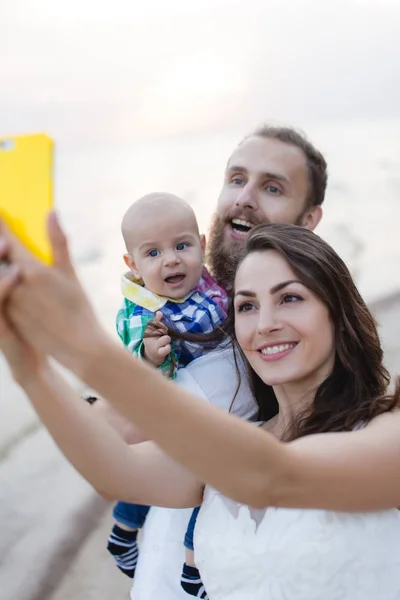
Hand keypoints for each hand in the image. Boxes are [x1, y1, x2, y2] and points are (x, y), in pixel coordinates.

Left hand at [0, 213, 106, 376]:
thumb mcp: (69, 273)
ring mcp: (9, 301)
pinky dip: (2, 284)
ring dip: (1, 267)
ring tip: (7, 262)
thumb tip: (51, 213)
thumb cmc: (78, 307)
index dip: (1, 225)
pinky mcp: (8, 316)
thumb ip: (58, 242)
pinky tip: (8, 282)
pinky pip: (0, 295)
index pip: (8, 240)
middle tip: (2, 240)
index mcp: (32, 269)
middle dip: (0, 247)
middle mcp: (15, 284)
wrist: (77, 345)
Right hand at [143, 311, 171, 366]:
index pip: (156, 324)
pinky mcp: (159, 353)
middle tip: (163, 336)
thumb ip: (157, 321)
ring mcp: (154, 346)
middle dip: (165, 332)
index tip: (163, 329)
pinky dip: (168, 348)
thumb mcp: (153, 331)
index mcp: (147, 331)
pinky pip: (168, 348)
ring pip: (167, 338)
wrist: (151, 356)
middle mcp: (149, 338)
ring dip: (167, 340)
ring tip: (164, 343)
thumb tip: (159, 312)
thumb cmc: (154, 341)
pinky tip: (165, 348)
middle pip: (162, 330)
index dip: (162, 325)